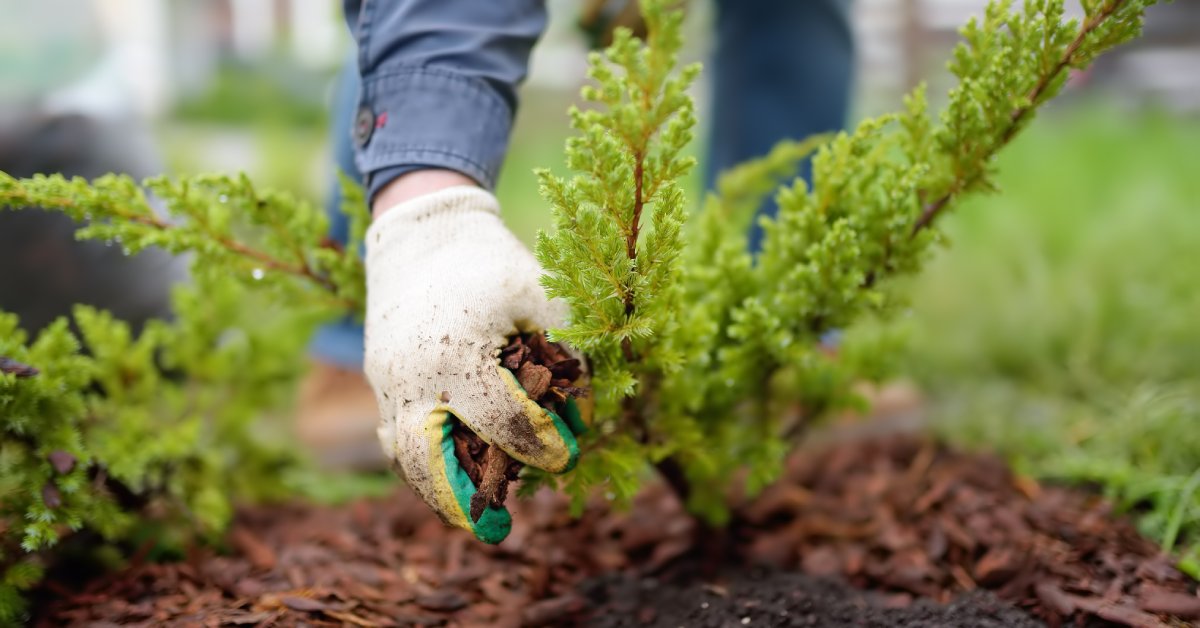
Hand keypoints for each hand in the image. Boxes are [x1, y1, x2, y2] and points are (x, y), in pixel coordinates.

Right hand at [364, 185, 581, 542]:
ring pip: (402, 455)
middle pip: (426, 462)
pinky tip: (451, 472)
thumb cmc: (490, 262)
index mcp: (457, 354)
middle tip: (496, 531)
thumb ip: (566, 353)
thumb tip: (584, 412)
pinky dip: (419, 460)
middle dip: (459, 502)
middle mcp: (413, 376)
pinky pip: (394, 432)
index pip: (502, 423)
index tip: (565, 456)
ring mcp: (388, 380)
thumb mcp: (540, 295)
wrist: (422, 229)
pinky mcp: (379, 378)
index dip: (541, 445)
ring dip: (435, 488)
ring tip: (471, 511)